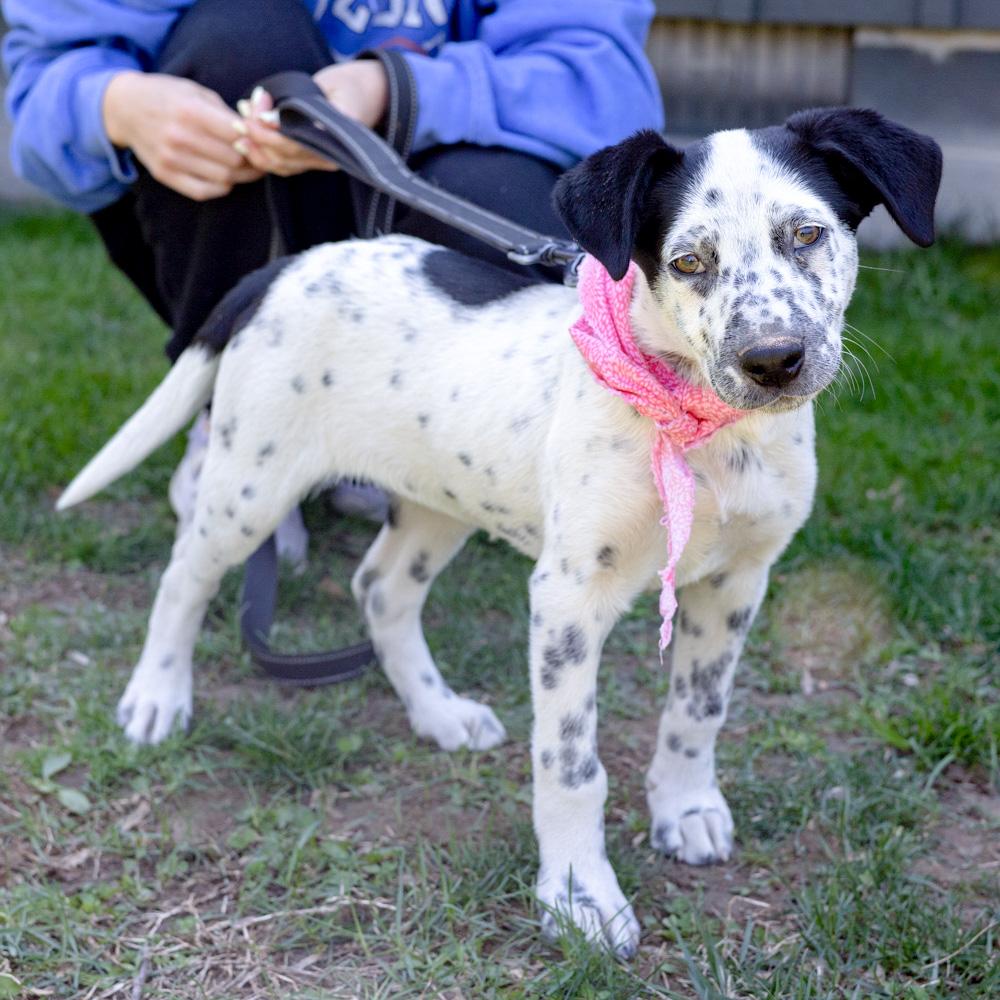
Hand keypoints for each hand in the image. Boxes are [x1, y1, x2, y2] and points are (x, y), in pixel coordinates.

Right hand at [103, 72, 262, 200]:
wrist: (124, 107)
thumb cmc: (167, 97)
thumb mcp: (196, 92)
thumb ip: (227, 113)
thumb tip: (258, 131)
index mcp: (190, 110)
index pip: (237, 134)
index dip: (255, 139)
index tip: (259, 139)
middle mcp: (179, 136)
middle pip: (234, 159)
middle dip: (251, 160)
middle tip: (258, 157)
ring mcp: (171, 158)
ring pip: (224, 178)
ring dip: (240, 176)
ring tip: (244, 167)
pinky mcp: (165, 174)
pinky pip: (205, 191)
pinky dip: (221, 187)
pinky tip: (223, 177)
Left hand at [237, 60, 387, 177]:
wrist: (361, 95)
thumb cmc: (352, 91)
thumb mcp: (340, 94)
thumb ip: (312, 106)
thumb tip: (279, 119)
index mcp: (335, 147)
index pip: (296, 147)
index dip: (273, 135)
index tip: (258, 114)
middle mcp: (324, 159)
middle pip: (283, 157)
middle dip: (258, 134)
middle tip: (243, 110)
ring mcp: (312, 160)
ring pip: (277, 163)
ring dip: (254, 143)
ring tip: (240, 118)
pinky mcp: (302, 158)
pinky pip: (277, 164)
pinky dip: (258, 151)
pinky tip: (244, 136)